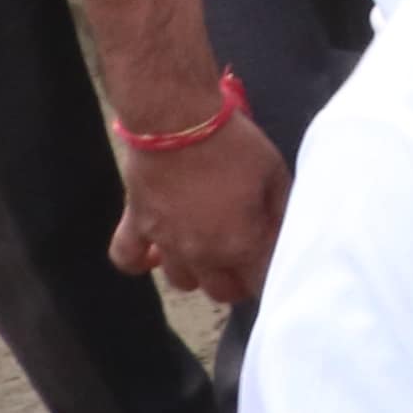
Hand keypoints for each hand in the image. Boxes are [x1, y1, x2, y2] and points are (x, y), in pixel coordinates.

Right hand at [108, 108, 295, 309]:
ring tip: (206, 251)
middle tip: (245, 260)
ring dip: (197, 272)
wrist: (177, 120)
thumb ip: (281, 212)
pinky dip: (141, 261)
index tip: (274, 261)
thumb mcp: (275, 175)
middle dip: (237, 281)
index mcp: (240, 245)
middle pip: (221, 292)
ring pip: (181, 282)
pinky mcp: (135, 224)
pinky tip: (155, 252)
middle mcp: (201, 254)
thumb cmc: (234, 145)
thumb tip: (284, 234)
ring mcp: (165, 243)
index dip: (271, 274)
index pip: (260, 283)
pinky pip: (127, 259)